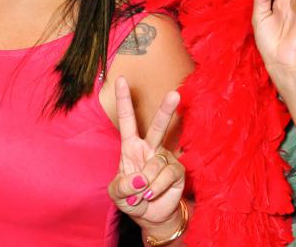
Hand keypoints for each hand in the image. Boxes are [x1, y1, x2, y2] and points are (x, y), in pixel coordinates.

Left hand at [108, 77, 184, 227]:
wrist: (152, 216)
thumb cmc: (131, 198)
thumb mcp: (117, 194)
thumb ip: (121, 186)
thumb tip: (139, 179)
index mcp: (131, 146)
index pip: (127, 120)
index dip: (124, 100)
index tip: (121, 79)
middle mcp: (150, 147)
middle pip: (158, 126)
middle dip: (167, 110)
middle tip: (175, 94)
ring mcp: (165, 157)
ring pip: (157, 162)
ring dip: (146, 184)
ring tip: (143, 194)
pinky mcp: (177, 170)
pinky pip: (166, 175)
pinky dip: (156, 188)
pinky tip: (153, 193)